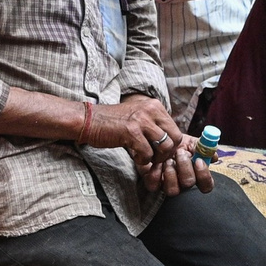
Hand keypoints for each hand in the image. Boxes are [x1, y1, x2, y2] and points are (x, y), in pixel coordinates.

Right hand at [91, 97, 208, 194]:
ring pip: (165, 146)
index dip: (171, 145)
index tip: (160, 152)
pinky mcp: (131, 132)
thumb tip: (170, 142)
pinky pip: (148, 153)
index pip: (176, 129)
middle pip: (175, 138)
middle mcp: (151, 110)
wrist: (89, 120)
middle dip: (168, 153)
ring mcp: (141, 120)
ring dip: (157, 158)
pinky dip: (143, 160)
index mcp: (155, 105)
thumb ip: (155, 125)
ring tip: (145, 158)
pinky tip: (135, 157)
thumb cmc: (114, 122)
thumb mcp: (139, 116)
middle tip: (156, 158)